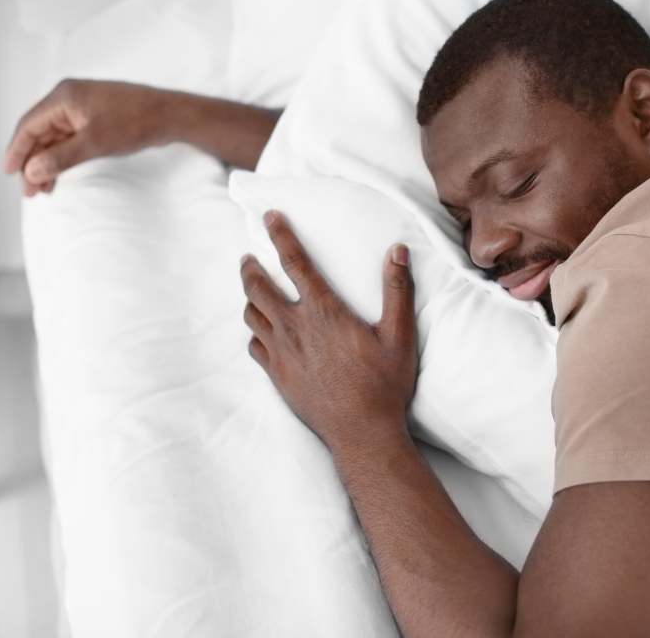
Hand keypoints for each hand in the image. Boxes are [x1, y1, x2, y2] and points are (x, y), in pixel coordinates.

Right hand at [4, 79, 169, 195]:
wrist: (170, 115)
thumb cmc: (136, 121)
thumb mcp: (94, 143)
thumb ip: (61, 158)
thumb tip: (32, 171)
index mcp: (63, 97)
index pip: (28, 126)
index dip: (16, 150)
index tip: (9, 173)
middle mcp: (68, 100)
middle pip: (39, 133)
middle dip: (32, 162)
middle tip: (30, 191)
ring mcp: (82, 109)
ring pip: (54, 139)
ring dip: (47, 163)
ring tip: (44, 189)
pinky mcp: (94, 119)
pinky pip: (70, 140)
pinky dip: (63, 158)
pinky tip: (59, 175)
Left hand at [240, 211, 417, 449]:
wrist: (362, 433)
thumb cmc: (385, 386)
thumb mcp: (400, 336)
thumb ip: (397, 290)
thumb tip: (397, 251)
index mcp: (324, 312)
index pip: (294, 261)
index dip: (280, 234)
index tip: (270, 216)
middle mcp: (295, 328)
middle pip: (257, 286)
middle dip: (249, 267)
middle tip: (249, 257)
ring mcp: (282, 354)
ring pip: (251, 315)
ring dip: (250, 298)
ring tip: (253, 290)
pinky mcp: (277, 376)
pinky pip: (254, 346)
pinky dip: (255, 332)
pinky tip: (262, 331)